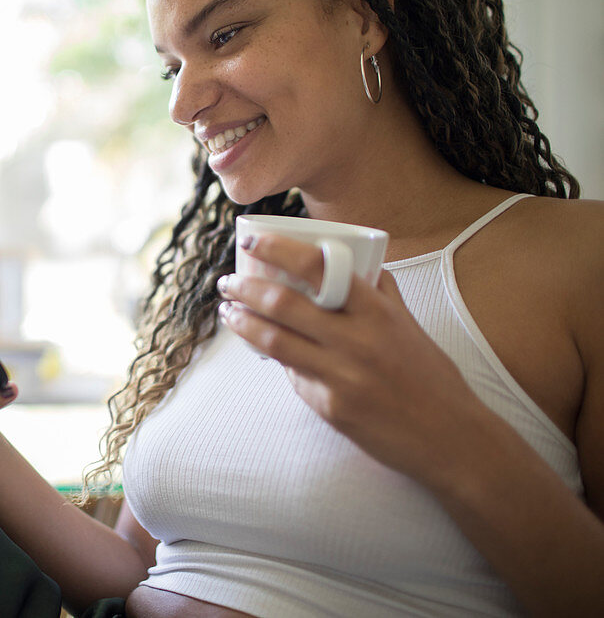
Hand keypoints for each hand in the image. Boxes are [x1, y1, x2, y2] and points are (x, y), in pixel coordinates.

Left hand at [217, 232, 488, 485]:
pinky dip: (276, 359)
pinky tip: (264, 349)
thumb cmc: (429, 376)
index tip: (249, 241)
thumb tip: (352, 259)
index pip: (318, 266)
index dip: (276, 249)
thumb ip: (379, 291)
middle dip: (245, 288)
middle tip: (227, 282)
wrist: (451, 438)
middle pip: (283, 304)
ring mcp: (342, 376)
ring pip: (274, 341)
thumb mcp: (409, 324)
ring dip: (242, 322)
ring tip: (228, 311)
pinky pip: (293, 377)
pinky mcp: (331, 408)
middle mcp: (358, 340)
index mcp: (378, 311)